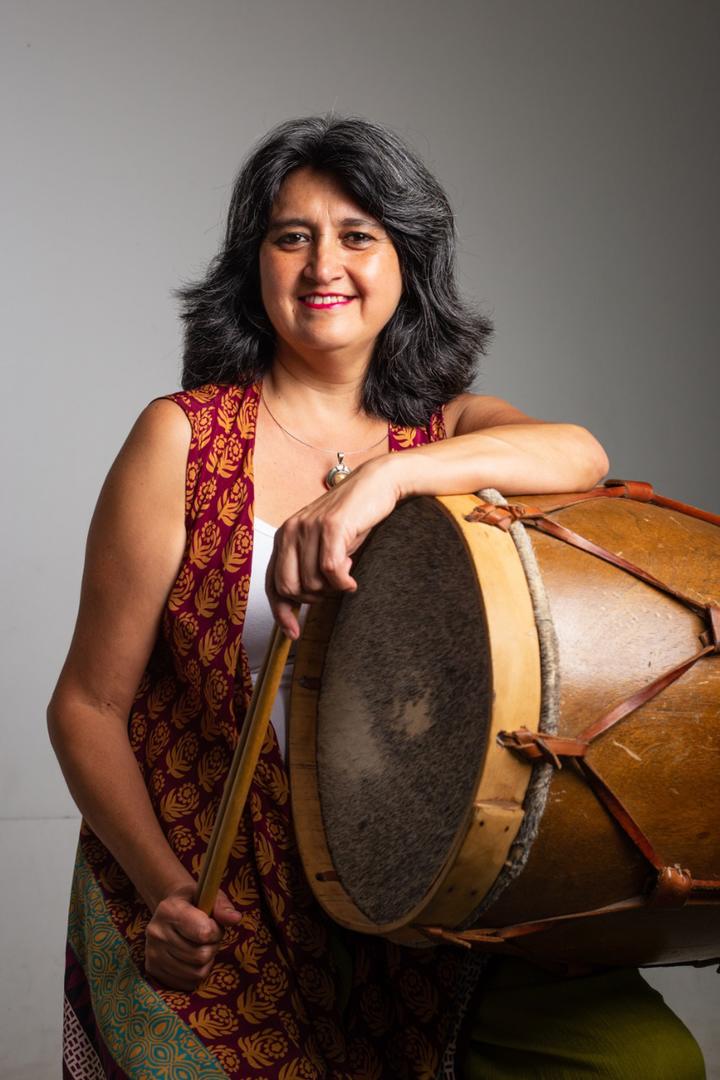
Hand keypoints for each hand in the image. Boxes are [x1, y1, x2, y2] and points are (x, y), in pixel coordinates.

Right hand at [145, 883, 240, 990]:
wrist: (168, 912)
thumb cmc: (193, 902)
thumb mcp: (207, 895)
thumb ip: (222, 907)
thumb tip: (236, 919)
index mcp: (169, 910)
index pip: (203, 933)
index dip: (216, 931)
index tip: (214, 924)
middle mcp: (156, 933)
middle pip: (201, 955)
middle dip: (212, 946)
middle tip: (209, 937)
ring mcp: (153, 953)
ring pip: (196, 972)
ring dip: (206, 961)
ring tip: (200, 946)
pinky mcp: (153, 970)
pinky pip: (187, 983)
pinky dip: (196, 973)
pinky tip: (191, 958)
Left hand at [266, 457, 400, 638]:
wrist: (376, 484)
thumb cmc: (353, 517)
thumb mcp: (323, 544)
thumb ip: (307, 566)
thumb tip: (300, 601)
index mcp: (285, 536)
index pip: (272, 584)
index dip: (281, 612)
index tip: (293, 633)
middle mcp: (291, 531)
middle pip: (289, 588)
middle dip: (312, 598)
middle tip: (332, 589)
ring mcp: (309, 528)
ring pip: (312, 582)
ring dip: (332, 588)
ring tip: (346, 572)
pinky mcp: (331, 527)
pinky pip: (331, 571)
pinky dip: (344, 582)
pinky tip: (352, 577)